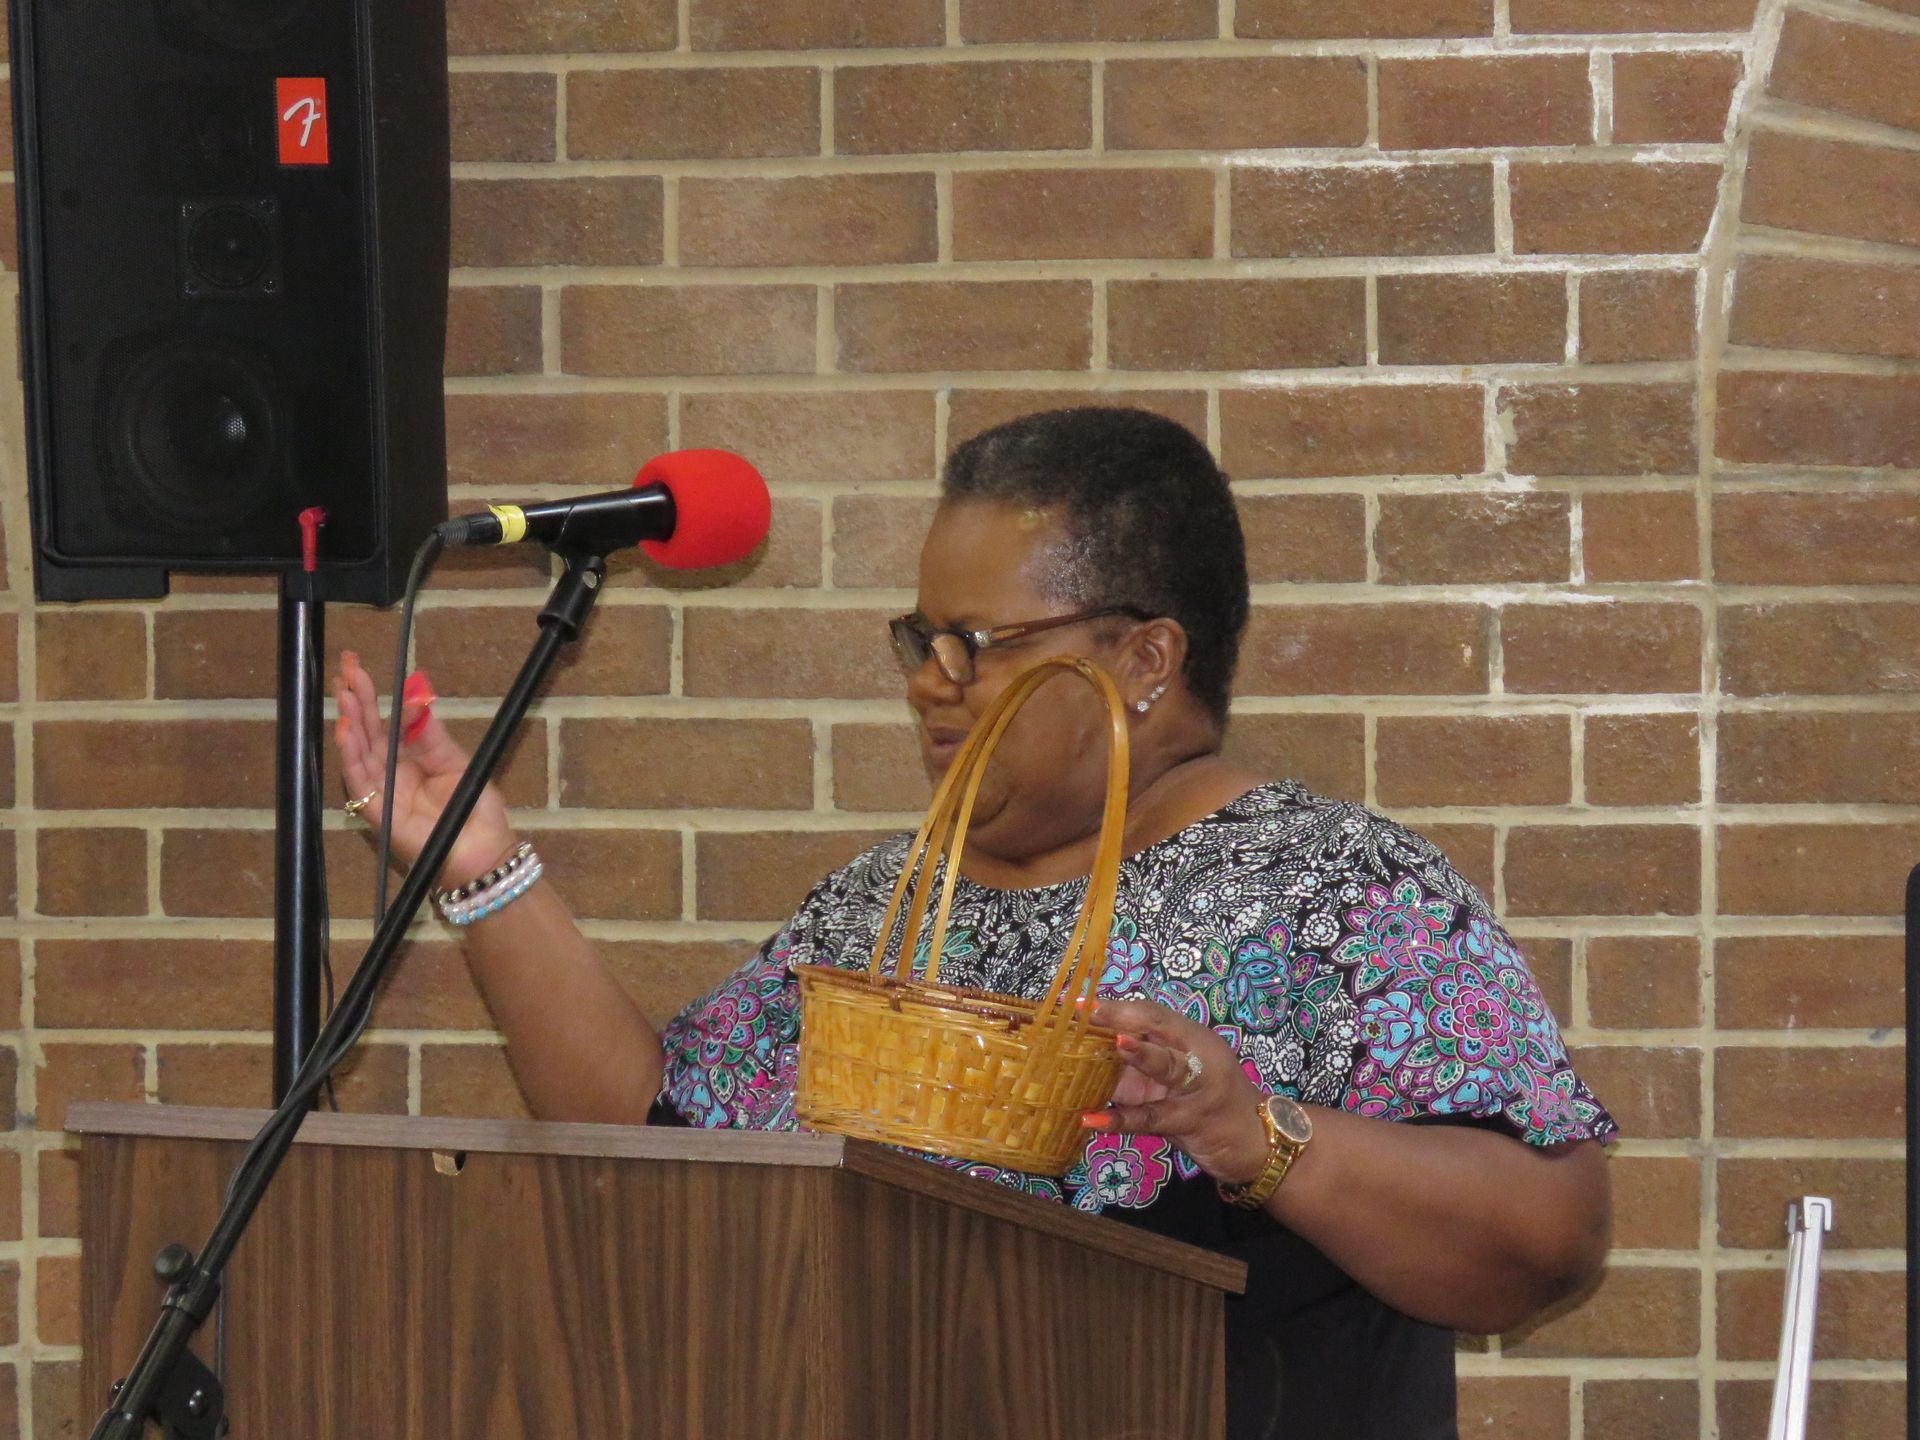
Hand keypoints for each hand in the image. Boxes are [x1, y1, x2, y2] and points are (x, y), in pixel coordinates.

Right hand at [333, 650, 516, 886]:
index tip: (360, 667)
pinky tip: (346, 731)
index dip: (371, 695)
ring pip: (358, 751)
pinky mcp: (377, 812)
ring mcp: (381, 791)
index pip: (382, 720)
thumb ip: (431, 732)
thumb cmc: (473, 807)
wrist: (483, 848)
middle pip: (366, 730)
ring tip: (343, 693)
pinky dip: (351, 756)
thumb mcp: (454, 760)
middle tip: (345, 666)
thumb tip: (417, 693)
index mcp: (408, 757)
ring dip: (349, 722)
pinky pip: (360, 781)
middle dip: (354, 699)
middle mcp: (389, 771)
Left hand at [1087, 998, 1272, 1187]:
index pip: (1152, 1013)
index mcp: (1190, 1036)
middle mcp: (1197, 1054)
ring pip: (1168, 1066)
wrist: (1257, 1140)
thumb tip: (1087, 1054)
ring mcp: (1198, 1087)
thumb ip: (1142, 1064)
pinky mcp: (1192, 1121)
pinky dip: (1120, 1120)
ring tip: (1116, 1044)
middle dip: (1123, 1018)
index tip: (1079, 1004)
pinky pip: (1152, 1118)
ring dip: (1142, 1054)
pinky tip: (1092, 1119)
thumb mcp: (1180, 1074)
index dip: (1117, 1007)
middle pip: (1159, 1028)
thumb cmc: (1210, 1101)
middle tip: (1088, 1012)